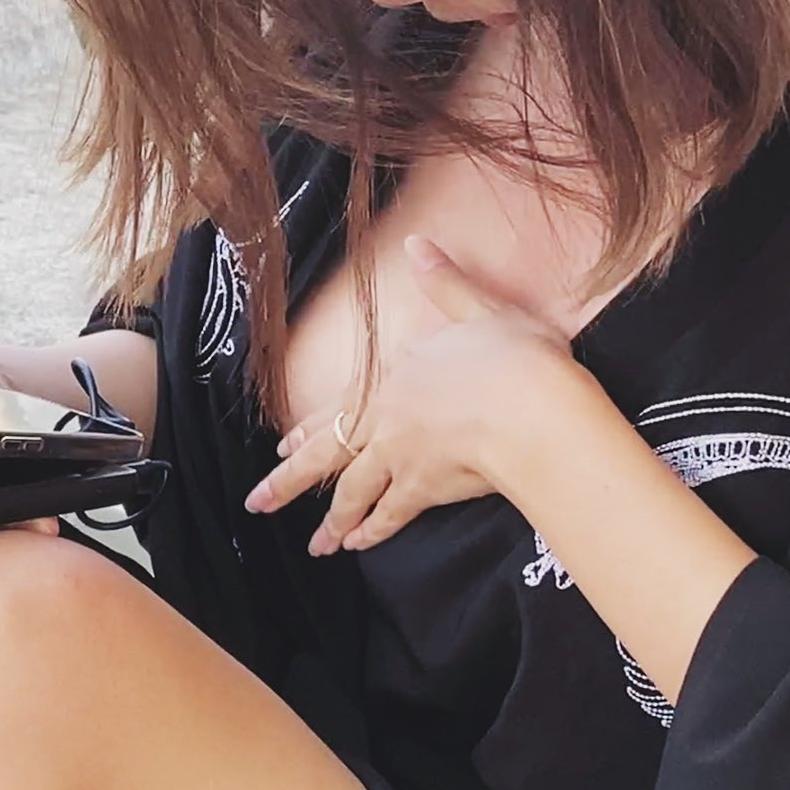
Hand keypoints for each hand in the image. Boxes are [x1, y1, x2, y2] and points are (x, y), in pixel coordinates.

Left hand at [243, 233, 581, 553]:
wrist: (532, 409)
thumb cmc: (513, 356)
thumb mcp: (480, 308)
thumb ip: (446, 283)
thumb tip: (417, 244)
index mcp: (394, 378)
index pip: (340, 406)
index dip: (310, 429)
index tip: (284, 446)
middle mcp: (386, 420)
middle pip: (326, 456)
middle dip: (288, 482)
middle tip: (256, 505)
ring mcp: (401, 457)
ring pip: (352, 493)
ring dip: (332, 520)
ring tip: (317, 544)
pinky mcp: (424, 488)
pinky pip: (389, 514)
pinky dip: (372, 529)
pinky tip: (359, 544)